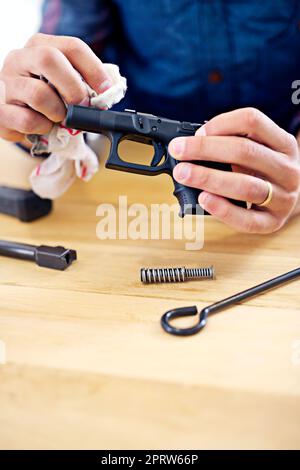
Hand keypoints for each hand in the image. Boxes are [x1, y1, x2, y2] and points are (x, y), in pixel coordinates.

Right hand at [0, 33, 111, 142]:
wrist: (18, 118)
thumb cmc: (47, 98)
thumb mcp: (64, 84)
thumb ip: (83, 82)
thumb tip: (109, 92)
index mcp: (40, 46)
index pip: (72, 47)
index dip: (94, 69)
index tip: (107, 91)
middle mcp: (19, 59)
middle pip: (49, 59)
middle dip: (73, 87)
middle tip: (83, 105)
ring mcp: (6, 84)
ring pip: (38, 94)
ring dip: (58, 112)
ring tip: (59, 118)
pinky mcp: (0, 111)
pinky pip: (27, 120)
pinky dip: (43, 128)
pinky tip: (44, 127)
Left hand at [169, 108, 299, 232]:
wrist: (286, 201)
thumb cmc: (262, 172)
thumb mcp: (258, 150)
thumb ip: (231, 143)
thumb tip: (191, 144)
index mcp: (283, 143)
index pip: (252, 121)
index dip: (220, 124)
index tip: (196, 133)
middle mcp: (288, 169)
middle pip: (245, 151)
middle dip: (205, 149)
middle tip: (178, 151)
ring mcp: (284, 198)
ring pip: (245, 185)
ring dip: (209, 178)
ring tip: (184, 174)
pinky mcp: (273, 223)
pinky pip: (247, 220)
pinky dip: (223, 210)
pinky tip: (204, 199)